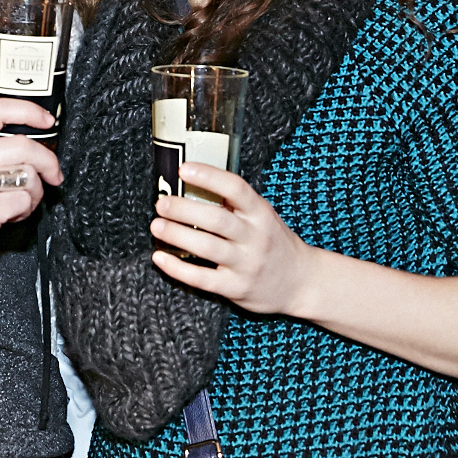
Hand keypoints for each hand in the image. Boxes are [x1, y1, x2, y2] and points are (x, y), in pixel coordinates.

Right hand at [0, 98, 62, 277]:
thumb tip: (32, 143)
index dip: (29, 111)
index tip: (47, 121)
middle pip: (23, 145)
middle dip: (48, 161)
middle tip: (53, 173)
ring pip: (28, 174)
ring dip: (35, 191)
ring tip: (21, 200)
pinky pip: (24, 201)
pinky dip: (26, 210)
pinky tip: (11, 214)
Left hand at [149, 162, 320, 316]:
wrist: (301, 282)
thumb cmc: (273, 242)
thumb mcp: (262, 216)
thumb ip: (235, 203)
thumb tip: (192, 182)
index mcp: (261, 213)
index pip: (236, 189)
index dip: (209, 177)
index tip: (184, 169)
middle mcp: (256, 237)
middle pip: (217, 220)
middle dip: (184, 209)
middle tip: (161, 203)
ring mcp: (247, 264)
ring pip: (207, 248)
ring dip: (177, 235)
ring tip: (156, 226)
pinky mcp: (236, 288)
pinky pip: (202, 279)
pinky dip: (177, 269)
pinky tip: (159, 257)